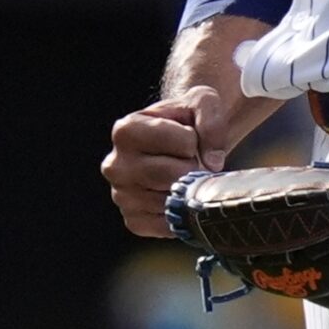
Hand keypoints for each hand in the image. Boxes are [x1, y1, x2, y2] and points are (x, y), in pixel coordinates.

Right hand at [102, 86, 234, 238]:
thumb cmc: (187, 120)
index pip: (184, 143)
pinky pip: (167, 225)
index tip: (189, 137)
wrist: (177, 144)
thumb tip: (212, 162)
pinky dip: (182, 214)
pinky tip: (179, 197)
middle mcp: (115, 165)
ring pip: (172, 202)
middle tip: (192, 161)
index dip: (196, 140)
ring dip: (188, 191)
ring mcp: (121, 195)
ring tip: (183, 177)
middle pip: (175, 175)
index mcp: (126, 130)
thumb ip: (211, 120)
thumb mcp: (203, 102)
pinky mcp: (134, 220)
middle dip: (194, 168)